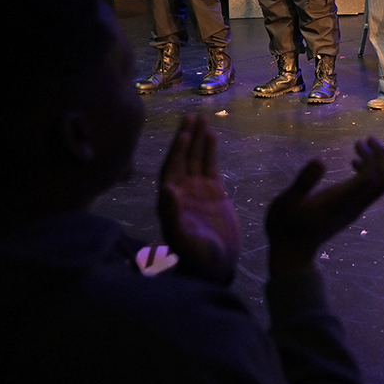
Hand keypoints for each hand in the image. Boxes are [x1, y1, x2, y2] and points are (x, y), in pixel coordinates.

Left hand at [157, 114, 240, 285]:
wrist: (217, 267)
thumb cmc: (198, 258)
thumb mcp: (185, 240)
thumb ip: (173, 216)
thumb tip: (166, 190)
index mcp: (170, 202)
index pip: (171, 170)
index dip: (176, 152)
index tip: (183, 135)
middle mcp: (181, 192)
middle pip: (181, 159)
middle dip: (185, 138)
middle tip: (190, 116)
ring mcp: (197, 191)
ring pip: (196, 159)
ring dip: (197, 139)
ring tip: (201, 118)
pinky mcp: (214, 193)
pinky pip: (210, 166)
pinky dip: (210, 151)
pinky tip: (213, 136)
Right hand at [265, 137, 383, 275]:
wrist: (292, 252)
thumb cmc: (285, 226)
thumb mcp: (286, 202)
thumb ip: (304, 182)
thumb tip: (320, 159)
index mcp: (341, 201)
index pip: (370, 178)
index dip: (370, 158)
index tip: (357, 143)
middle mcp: (354, 205)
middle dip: (382, 157)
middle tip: (369, 139)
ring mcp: (356, 208)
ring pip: (382, 185)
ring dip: (379, 163)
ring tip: (363, 145)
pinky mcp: (353, 209)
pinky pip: (372, 188)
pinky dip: (371, 172)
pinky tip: (353, 162)